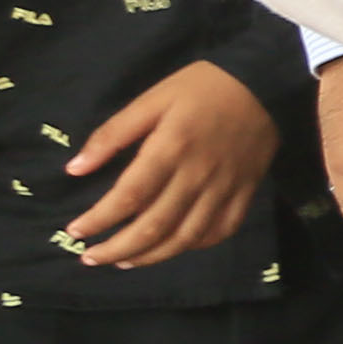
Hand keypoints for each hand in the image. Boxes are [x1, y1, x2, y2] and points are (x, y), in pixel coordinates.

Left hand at [61, 59, 271, 269]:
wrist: (267, 82)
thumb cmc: (203, 87)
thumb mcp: (152, 99)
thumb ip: (113, 134)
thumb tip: (75, 168)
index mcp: (170, 149)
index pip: (128, 197)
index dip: (98, 219)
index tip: (76, 231)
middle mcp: (197, 176)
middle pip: (154, 226)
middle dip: (117, 249)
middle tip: (92, 258)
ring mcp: (225, 187)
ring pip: (186, 236)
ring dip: (152, 256)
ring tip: (126, 261)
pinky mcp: (246, 191)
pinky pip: (221, 229)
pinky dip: (195, 245)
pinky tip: (174, 246)